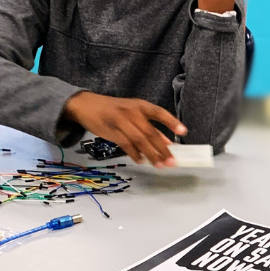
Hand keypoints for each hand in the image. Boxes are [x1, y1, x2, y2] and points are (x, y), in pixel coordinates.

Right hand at [63, 92, 180, 166]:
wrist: (85, 105)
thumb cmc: (114, 110)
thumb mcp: (133, 113)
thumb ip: (150, 127)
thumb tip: (168, 143)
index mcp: (140, 105)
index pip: (159, 113)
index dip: (172, 122)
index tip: (183, 131)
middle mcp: (132, 112)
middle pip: (150, 132)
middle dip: (163, 148)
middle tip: (172, 161)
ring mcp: (121, 121)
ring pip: (139, 140)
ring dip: (151, 154)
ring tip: (159, 165)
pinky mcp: (111, 131)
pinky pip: (126, 145)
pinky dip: (135, 154)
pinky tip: (141, 161)